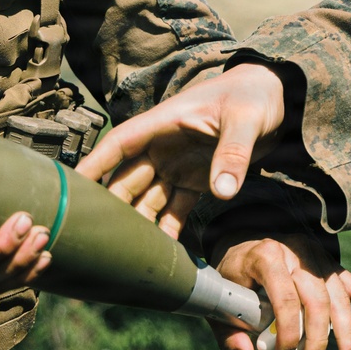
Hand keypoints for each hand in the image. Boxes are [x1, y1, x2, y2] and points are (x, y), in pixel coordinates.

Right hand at [76, 62, 285, 237]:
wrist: (278, 98)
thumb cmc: (254, 95)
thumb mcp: (245, 120)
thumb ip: (233, 154)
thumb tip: (223, 192)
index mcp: (163, 124)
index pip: (118, 144)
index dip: (94, 164)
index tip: (73, 187)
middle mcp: (163, 147)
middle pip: (127, 180)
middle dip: (112, 207)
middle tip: (99, 237)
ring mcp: (177, 166)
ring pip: (147, 199)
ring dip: (138, 224)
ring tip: (128, 254)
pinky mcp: (196, 181)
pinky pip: (175, 209)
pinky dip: (168, 229)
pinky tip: (162, 254)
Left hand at [208, 233, 350, 349]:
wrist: (238, 238)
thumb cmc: (230, 275)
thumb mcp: (219, 303)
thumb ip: (229, 336)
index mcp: (266, 258)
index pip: (285, 299)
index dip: (288, 333)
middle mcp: (294, 252)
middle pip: (316, 300)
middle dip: (317, 339)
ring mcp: (314, 254)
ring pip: (337, 295)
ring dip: (346, 331)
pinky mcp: (325, 261)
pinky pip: (350, 280)